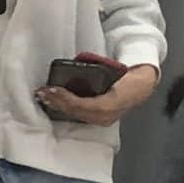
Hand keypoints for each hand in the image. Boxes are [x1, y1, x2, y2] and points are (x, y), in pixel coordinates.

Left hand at [39, 62, 156, 126]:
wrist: (142, 87)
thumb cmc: (127, 77)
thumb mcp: (116, 71)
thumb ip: (99, 68)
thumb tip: (79, 62)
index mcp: (113, 103)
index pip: (85, 105)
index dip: (67, 99)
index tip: (52, 89)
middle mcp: (107, 115)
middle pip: (77, 112)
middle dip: (58, 102)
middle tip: (42, 92)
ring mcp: (103, 120)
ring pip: (76, 115)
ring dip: (58, 107)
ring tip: (44, 98)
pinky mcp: (98, 120)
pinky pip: (79, 116)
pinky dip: (65, 109)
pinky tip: (54, 104)